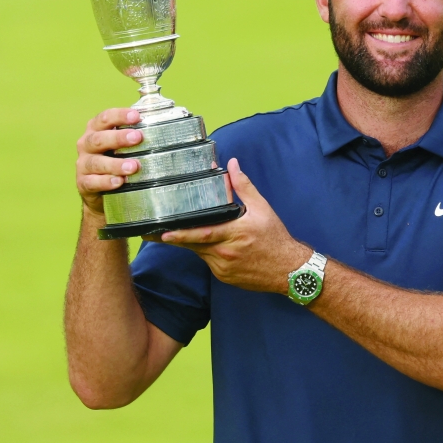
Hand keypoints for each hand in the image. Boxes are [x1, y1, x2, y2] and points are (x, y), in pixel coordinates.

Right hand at [76, 108, 144, 215]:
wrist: (99, 191)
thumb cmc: (115, 159)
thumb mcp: (122, 145)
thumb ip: (136, 134)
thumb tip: (168, 125)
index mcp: (96, 129)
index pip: (105, 118)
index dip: (120, 115)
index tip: (137, 116)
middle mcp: (86, 144)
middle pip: (98, 139)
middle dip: (118, 138)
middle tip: (137, 138)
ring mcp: (83, 164)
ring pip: (96, 162)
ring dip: (115, 164)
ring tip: (133, 166)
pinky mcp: (83, 183)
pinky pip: (92, 182)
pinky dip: (106, 182)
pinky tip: (119, 182)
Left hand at [148, 158, 312, 293]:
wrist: (290, 270)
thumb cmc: (276, 238)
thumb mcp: (262, 209)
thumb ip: (244, 186)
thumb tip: (232, 165)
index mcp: (234, 234)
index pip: (201, 234)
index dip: (180, 234)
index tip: (163, 233)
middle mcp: (225, 253)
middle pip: (193, 245)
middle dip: (174, 239)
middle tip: (153, 234)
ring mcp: (223, 268)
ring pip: (200, 253)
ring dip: (191, 244)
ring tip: (176, 234)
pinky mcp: (224, 277)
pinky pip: (208, 262)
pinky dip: (205, 253)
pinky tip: (207, 245)